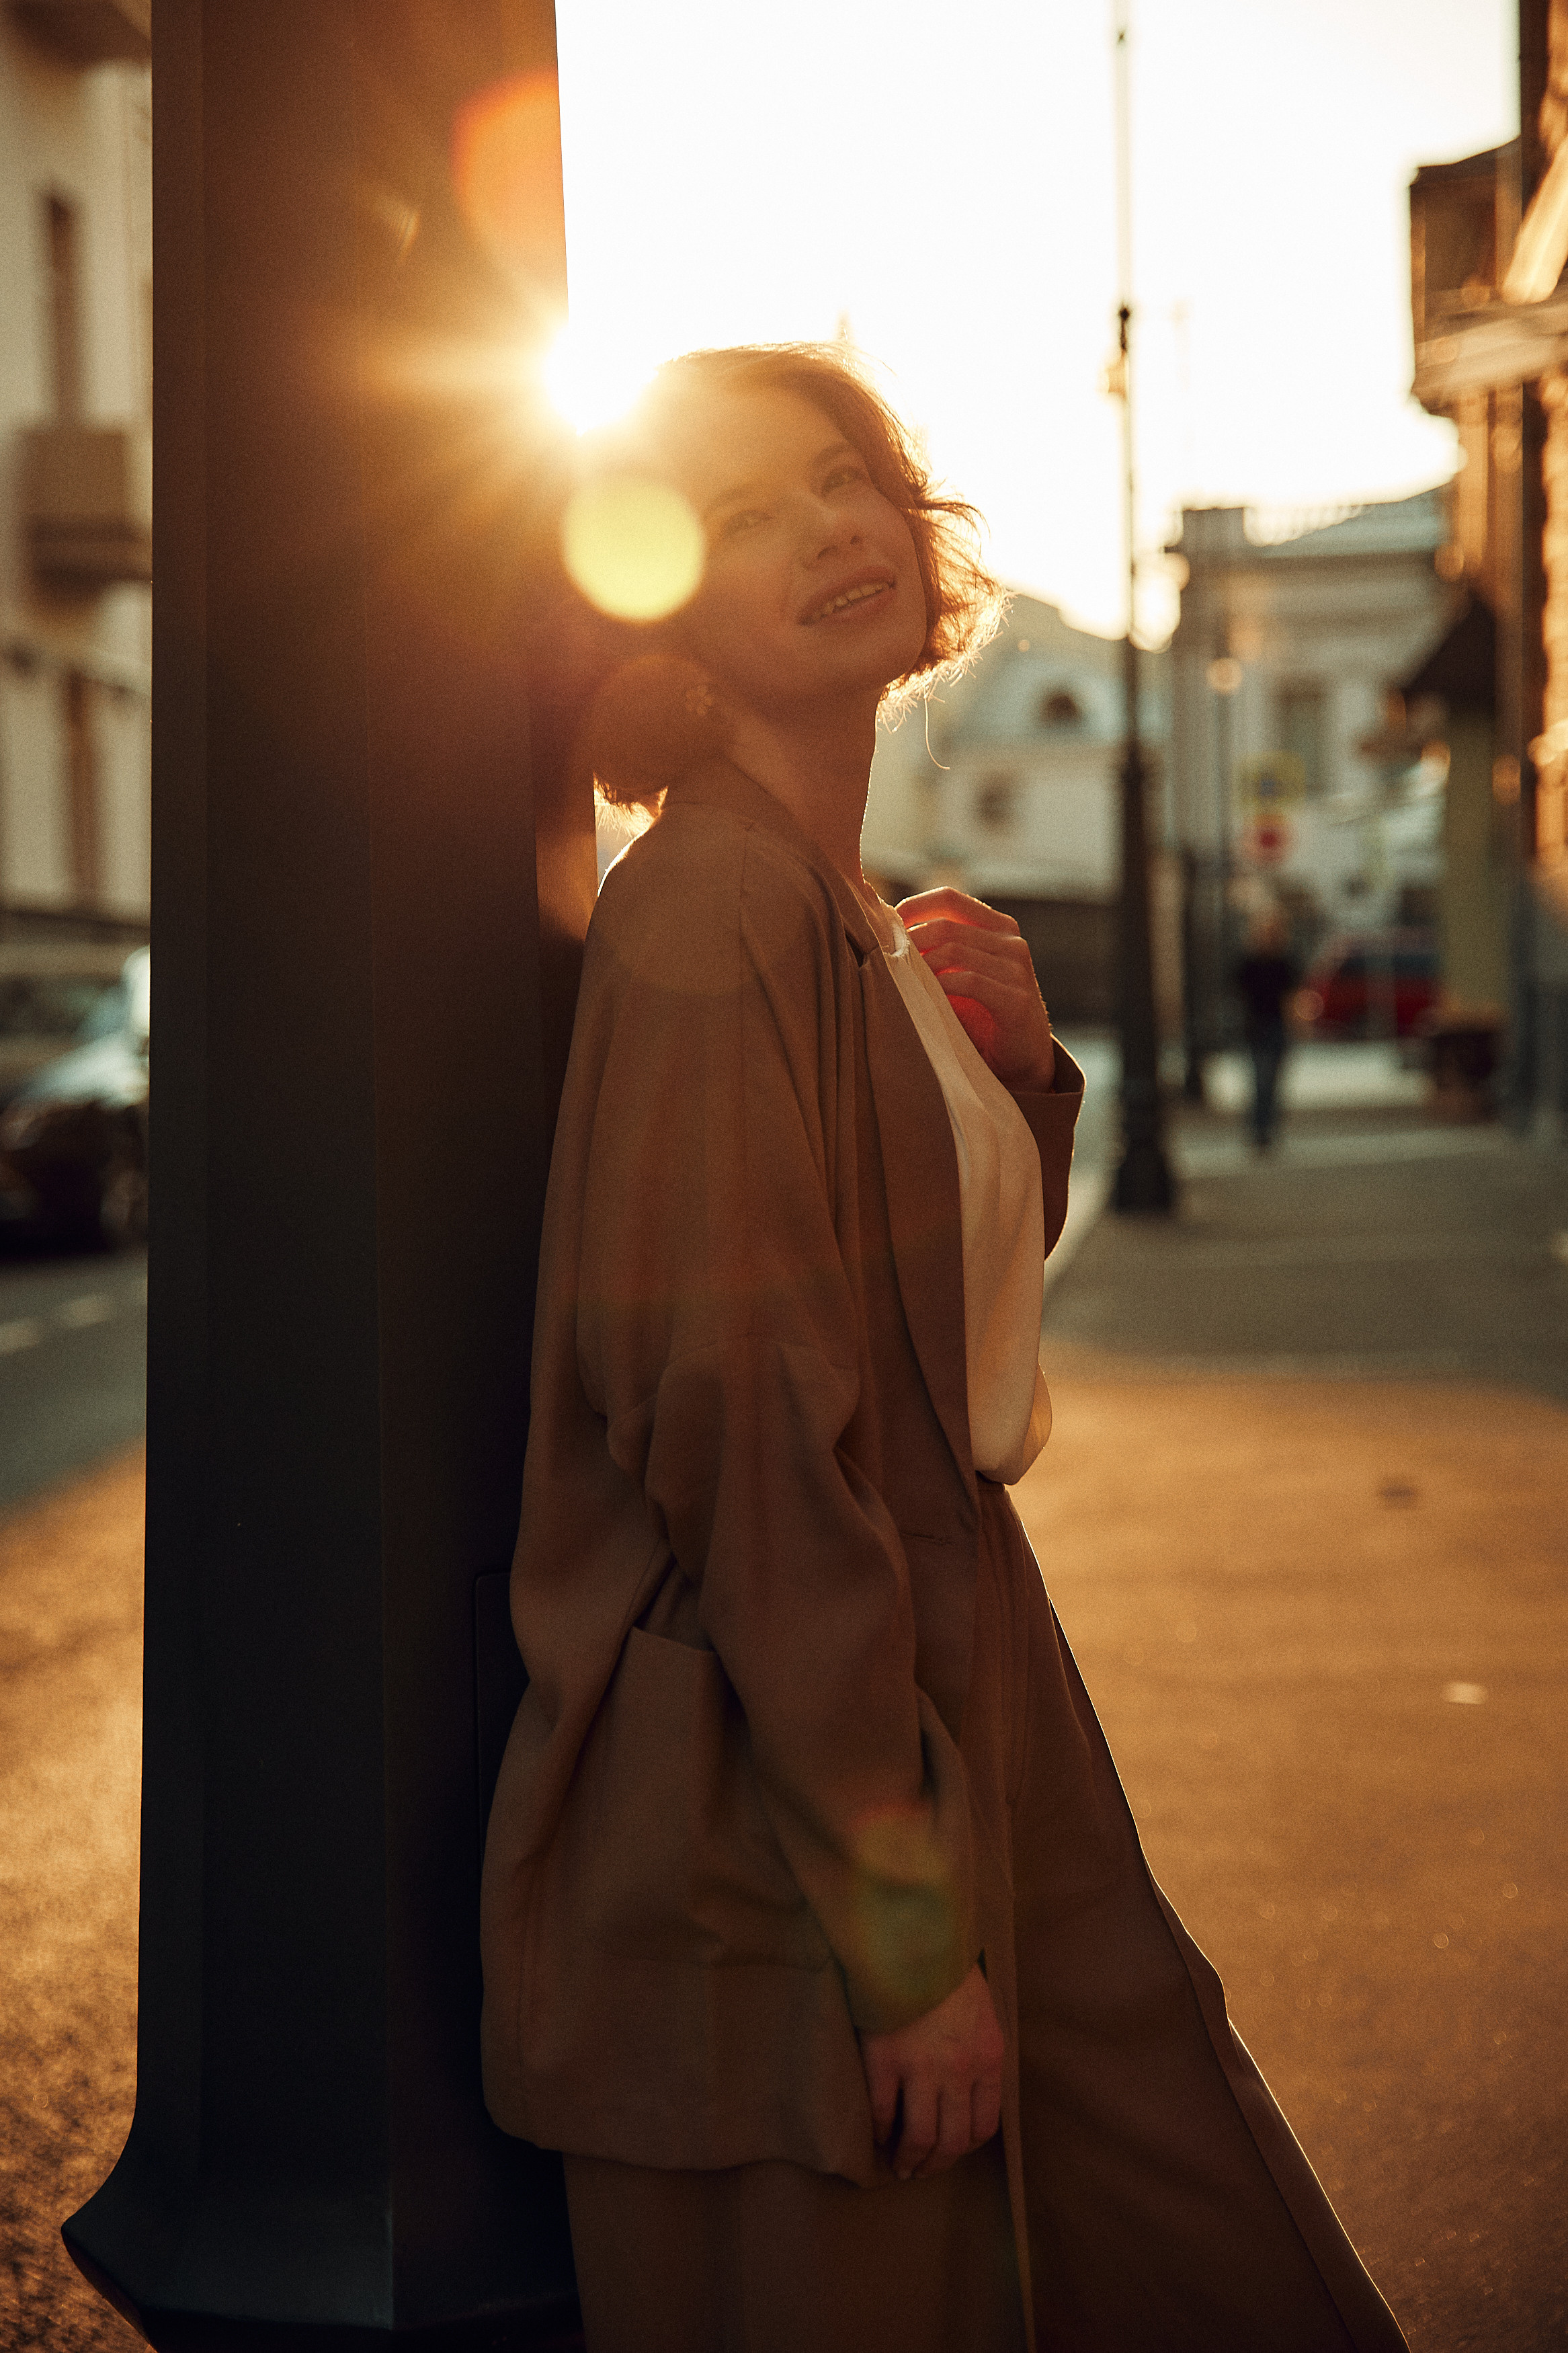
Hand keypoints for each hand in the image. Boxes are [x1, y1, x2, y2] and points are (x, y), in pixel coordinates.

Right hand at [859, 1963, 1005, 2180]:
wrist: (914, 1935)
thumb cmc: (948, 1968)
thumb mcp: (982, 2010)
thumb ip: (979, 2050)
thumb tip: (968, 2091)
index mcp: (988, 2058)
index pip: (984, 2125)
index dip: (966, 2146)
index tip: (951, 2150)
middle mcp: (959, 2071)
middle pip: (951, 2140)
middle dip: (936, 2164)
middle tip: (921, 2172)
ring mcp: (920, 2068)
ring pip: (918, 2137)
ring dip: (908, 2160)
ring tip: (900, 2166)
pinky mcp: (883, 2060)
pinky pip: (882, 2111)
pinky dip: (879, 2131)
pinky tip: (876, 2134)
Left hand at [897, 889, 1055, 1090]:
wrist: (1023, 1056)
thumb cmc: (983, 1014)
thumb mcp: (962, 973)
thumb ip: (940, 951)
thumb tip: (887, 932)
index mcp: (999, 927)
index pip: (950, 899)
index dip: (914, 906)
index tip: (887, 923)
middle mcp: (1011, 942)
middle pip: (946, 927)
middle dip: (910, 941)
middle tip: (886, 959)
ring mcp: (1017, 970)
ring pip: (954, 951)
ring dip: (921, 966)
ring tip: (902, 980)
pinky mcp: (1016, 1000)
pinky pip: (969, 982)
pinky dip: (941, 987)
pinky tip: (927, 997)